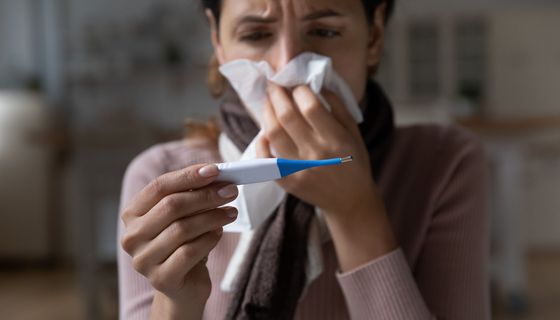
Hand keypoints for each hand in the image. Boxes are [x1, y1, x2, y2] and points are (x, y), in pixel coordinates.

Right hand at [120, 164, 238, 316]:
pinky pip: (189, 252)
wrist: (183, 286)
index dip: (188, 176)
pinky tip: (219, 233)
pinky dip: (209, 239)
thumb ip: (192, 194)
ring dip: (212, 217)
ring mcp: (144, 260)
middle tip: (230, 191)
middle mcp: (132, 236)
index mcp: (132, 214)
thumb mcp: (184, 216)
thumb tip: (216, 173)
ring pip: (182, 229)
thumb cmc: (184, 244)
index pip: (159, 187)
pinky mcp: (161, 279)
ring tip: (231, 213)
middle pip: (171, 206)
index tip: (215, 170)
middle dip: (205, 195)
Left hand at [256, 83, 380, 216]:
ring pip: (272, 133)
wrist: (349, 200)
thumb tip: (315, 82)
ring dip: (267, 112)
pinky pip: (264, 158)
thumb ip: (337, 105)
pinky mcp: (286, 182)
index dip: (300, 90)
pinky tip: (265, 130)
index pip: (311, 107)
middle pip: (287, 116)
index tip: (297, 83)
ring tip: (269, 102)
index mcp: (336, 140)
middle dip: (277, 94)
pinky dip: (261, 141)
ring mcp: (298, 170)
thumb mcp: (354, 132)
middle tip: (275, 84)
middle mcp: (315, 155)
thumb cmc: (354, 161)